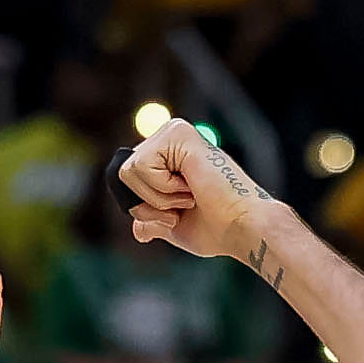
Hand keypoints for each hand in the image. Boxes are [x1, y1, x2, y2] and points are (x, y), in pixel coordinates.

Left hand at [116, 116, 266, 266]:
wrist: (241, 227)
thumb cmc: (216, 228)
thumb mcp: (173, 226)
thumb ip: (152, 220)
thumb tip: (137, 230)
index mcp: (168, 155)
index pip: (126, 179)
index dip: (144, 207)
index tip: (178, 214)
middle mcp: (169, 137)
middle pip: (121, 174)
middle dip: (148, 203)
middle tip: (185, 205)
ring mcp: (174, 132)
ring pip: (128, 171)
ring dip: (157, 197)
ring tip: (190, 195)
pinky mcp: (178, 133)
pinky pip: (141, 166)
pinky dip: (163, 188)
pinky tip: (191, 186)